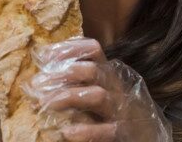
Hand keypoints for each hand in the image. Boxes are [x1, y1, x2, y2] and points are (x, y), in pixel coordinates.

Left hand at [26, 38, 171, 141]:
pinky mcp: (123, 134)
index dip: (69, 48)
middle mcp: (115, 88)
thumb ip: (76, 83)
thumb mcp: (97, 93)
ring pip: (97, 96)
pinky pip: (106, 130)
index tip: (44, 55)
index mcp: (107, 75)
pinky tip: (67, 132)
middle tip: (38, 83)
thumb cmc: (113, 115)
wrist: (143, 139)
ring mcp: (120, 111)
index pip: (93, 50)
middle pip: (92, 70)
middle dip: (63, 72)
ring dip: (69, 96)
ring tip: (46, 103)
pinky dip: (86, 131)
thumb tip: (40, 77)